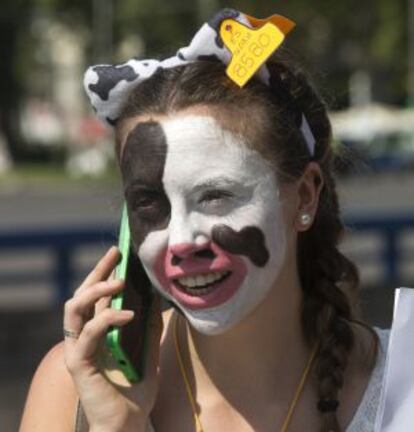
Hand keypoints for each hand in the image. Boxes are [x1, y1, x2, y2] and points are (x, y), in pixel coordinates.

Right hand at [63, 246, 162, 431]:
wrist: (128, 424)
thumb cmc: (136, 390)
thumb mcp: (148, 351)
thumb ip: (150, 327)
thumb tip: (157, 299)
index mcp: (100, 332)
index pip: (98, 295)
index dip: (105, 272)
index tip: (120, 253)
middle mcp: (85, 336)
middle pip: (83, 294)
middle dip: (97, 270)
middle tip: (115, 252)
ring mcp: (80, 348)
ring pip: (74, 308)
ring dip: (96, 290)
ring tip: (120, 281)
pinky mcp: (79, 363)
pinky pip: (89, 333)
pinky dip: (107, 319)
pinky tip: (129, 315)